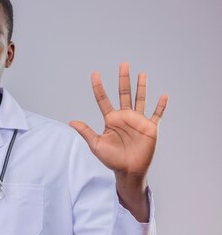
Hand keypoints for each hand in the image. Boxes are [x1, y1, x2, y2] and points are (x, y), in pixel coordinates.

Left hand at [69, 63, 167, 220]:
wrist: (128, 171)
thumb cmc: (112, 159)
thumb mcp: (96, 145)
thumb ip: (86, 132)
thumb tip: (71, 121)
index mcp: (111, 119)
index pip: (103, 99)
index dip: (98, 87)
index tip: (95, 74)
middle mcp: (125, 117)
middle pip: (124, 94)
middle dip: (123, 79)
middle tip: (123, 64)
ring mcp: (138, 121)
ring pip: (140, 99)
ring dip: (141, 87)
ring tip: (142, 74)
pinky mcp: (150, 128)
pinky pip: (157, 115)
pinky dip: (160, 106)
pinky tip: (163, 96)